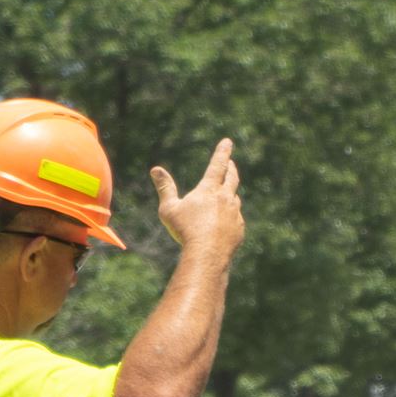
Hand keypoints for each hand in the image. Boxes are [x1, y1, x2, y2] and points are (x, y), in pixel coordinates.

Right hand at [152, 138, 245, 256]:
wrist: (207, 254)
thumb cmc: (185, 230)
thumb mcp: (169, 208)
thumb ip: (165, 188)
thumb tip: (155, 170)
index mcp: (209, 190)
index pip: (218, 164)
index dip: (223, 152)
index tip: (228, 141)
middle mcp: (226, 198)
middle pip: (232, 178)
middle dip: (230, 168)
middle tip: (230, 163)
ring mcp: (235, 214)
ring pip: (234, 199)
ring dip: (230, 193)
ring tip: (225, 194)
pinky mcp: (240, 229)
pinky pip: (236, 218)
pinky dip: (230, 216)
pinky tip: (224, 222)